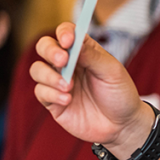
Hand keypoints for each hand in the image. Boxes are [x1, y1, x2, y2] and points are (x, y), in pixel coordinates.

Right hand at [31, 24, 153, 157]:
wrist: (121, 126)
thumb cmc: (120, 95)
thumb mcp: (112, 72)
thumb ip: (92, 56)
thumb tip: (74, 42)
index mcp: (83, 51)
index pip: (66, 32)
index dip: (63, 33)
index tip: (68, 41)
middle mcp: (68, 64)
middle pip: (44, 47)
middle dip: (49, 51)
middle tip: (62, 61)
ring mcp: (58, 82)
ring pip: (37, 69)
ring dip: (49, 76)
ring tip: (69, 87)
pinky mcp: (53, 102)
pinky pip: (40, 92)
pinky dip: (51, 94)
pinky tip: (67, 100)